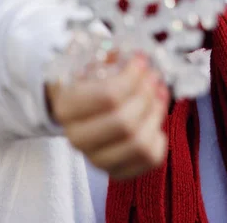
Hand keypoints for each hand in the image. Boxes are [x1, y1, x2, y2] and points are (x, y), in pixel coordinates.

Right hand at [45, 55, 169, 179]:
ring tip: (159, 91)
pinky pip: (149, 159)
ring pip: (139, 144)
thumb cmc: (86, 77)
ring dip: (155, 113)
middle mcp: (77, 137)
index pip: (108, 96)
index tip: (141, 60)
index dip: (132, 77)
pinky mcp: (116, 170)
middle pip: (125, 123)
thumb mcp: (89, 58)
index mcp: (67, 107)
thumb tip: (137, 55)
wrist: (75, 103)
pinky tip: (154, 115)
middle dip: (146, 95)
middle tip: (154, 75)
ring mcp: (96, 158)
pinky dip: (159, 137)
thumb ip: (110, 54)